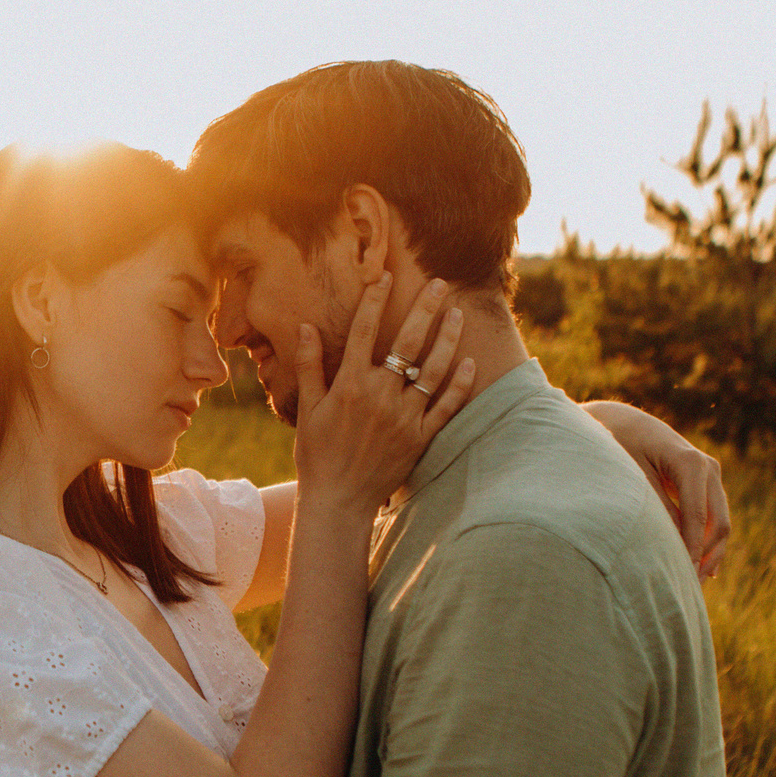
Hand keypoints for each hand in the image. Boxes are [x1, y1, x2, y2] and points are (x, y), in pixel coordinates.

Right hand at [291, 275, 475, 516]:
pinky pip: (446, 406)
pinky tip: (469, 362)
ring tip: (457, 315)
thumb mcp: (308, 408)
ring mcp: (404, 416)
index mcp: (349, 384)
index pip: (363, 331)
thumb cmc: (317, 453)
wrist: (339, 500)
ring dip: (448, 339)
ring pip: (434, 369)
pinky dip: (460, 384)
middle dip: (425, 309)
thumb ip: (310, 365)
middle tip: (440, 284)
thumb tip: (306, 326)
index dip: (375, 300)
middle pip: (407, 342)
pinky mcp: (421, 437)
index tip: (385, 276)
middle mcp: (380, 395)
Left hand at [584, 402, 729, 576]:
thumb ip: (656, 508)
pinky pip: (712, 517)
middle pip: (717, 522)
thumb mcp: (633, 476)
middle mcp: (707, 467)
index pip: (697, 515)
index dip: (693, 548)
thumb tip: (675, 545)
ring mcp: (711, 474)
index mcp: (690, 462)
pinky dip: (707, 541)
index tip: (686, 575)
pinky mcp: (706, 483)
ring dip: (710, 553)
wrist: (625, 423)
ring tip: (695, 584)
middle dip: (706, 556)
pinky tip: (703, 568)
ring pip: (719, 523)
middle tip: (690, 587)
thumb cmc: (621, 446)